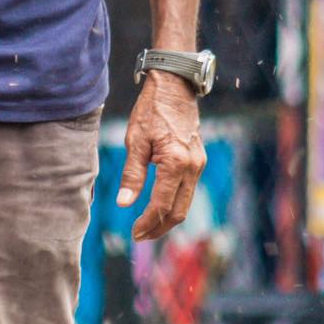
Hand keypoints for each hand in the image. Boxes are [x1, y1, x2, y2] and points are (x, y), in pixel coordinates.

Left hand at [118, 72, 206, 240]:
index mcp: (176, 163)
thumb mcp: (135, 141)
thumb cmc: (151, 110)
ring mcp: (199, 164)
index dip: (147, 223)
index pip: (161, 205)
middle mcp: (193, 167)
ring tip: (147, 226)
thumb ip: (132, 175)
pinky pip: (188, 190)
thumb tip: (124, 204)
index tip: (134, 233)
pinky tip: (159, 207)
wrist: (175, 87)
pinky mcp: (198, 160)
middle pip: (179, 212)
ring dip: (167, 219)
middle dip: (159, 228)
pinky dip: (174, 204)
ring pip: (186, 203)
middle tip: (140, 236)